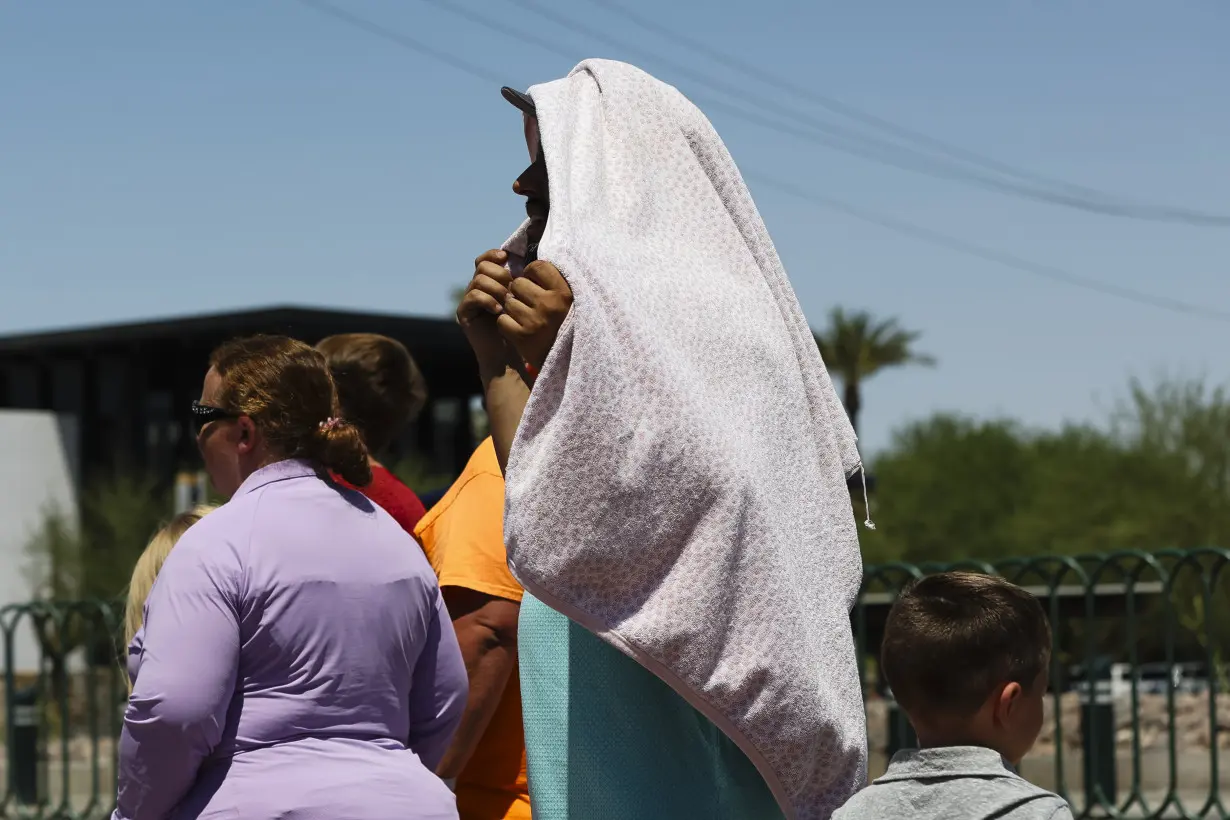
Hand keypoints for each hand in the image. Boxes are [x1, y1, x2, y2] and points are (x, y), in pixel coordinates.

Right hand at [457, 250, 518, 374]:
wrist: (507, 354)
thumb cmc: (518, 327)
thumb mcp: (521, 300)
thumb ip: (518, 282)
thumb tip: (521, 260)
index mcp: (488, 283)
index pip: (485, 260)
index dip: (493, 255)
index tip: (507, 257)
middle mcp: (475, 289)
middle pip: (482, 266)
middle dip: (499, 274)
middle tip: (512, 288)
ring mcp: (468, 301)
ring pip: (479, 280)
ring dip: (496, 288)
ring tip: (507, 301)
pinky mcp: (463, 313)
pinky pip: (473, 296)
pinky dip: (488, 300)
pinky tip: (499, 310)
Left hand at [496, 260, 572, 372]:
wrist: (566, 361)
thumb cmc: (565, 324)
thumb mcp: (568, 301)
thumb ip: (553, 281)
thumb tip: (531, 260)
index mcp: (564, 292)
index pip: (537, 267)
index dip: (531, 272)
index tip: (534, 281)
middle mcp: (550, 304)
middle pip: (518, 284)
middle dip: (519, 292)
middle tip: (528, 303)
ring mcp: (535, 321)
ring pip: (508, 302)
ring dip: (513, 309)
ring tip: (525, 318)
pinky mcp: (522, 336)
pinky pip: (503, 320)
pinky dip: (507, 324)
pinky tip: (519, 329)